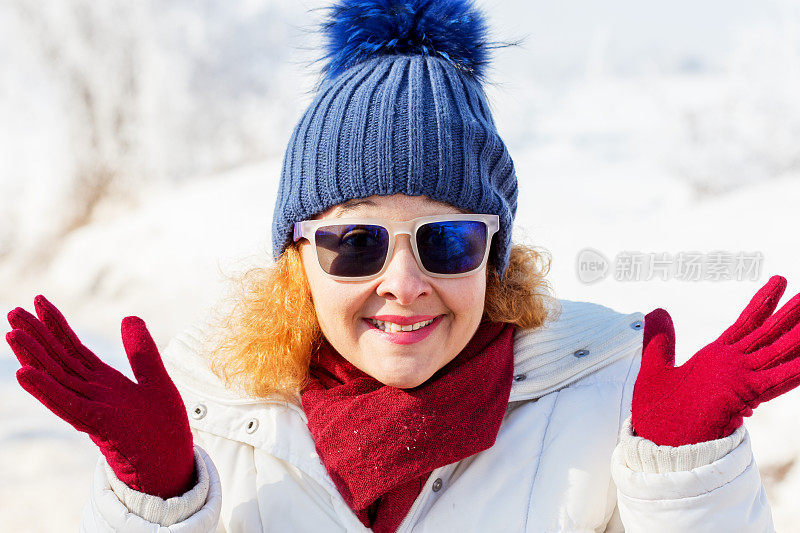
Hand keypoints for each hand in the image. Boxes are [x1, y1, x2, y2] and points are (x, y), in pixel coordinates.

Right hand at [5, 295, 194, 498]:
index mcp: (104, 382)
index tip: (39, 301)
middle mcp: (91, 394)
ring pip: (56, 380)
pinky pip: (67, 406)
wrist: (172, 462)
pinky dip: (46, 390)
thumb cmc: (162, 427)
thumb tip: (129, 316)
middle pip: (58, 361)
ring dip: (33, 358)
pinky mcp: (97, 426)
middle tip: (13, 312)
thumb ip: (142, 352)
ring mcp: (91, 410)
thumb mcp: (156, 379)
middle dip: (37, 337)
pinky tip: (24, 373)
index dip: (57, 326)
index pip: (74, 349)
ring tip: (12, 334)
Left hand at [632, 275, 799, 445]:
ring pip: (780, 351)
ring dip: (799, 336)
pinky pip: (778, 379)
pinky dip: (795, 369)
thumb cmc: (659, 413)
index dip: (763, 303)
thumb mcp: (654, 367)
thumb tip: (657, 311)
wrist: (660, 443)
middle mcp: (735, 365)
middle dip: (791, 314)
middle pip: (770, 333)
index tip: (778, 280)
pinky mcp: (745, 394)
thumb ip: (659, 340)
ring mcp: (742, 379)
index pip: (746, 324)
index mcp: (718, 357)